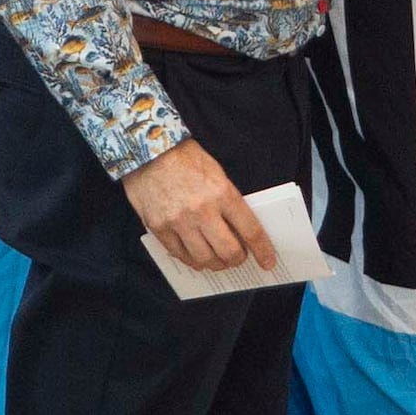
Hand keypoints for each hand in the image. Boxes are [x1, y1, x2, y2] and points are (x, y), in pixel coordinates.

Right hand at [118, 138, 273, 276]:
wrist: (147, 150)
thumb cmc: (184, 157)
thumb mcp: (216, 172)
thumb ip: (227, 200)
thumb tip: (239, 229)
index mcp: (222, 193)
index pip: (250, 229)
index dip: (262, 250)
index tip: (268, 261)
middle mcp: (202, 210)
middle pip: (228, 251)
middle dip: (237, 259)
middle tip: (237, 258)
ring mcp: (179, 221)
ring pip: (204, 258)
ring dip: (215, 264)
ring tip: (216, 260)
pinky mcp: (159, 227)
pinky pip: (179, 254)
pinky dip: (191, 260)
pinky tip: (195, 257)